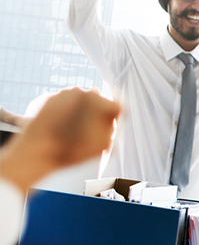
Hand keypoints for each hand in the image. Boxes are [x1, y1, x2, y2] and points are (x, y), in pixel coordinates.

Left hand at [0, 88, 119, 191]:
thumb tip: (112, 120)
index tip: (108, 130)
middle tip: (91, 133)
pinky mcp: (47, 99)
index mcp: (95, 100)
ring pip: (80, 103)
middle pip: (98, 103)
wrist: (35, 152)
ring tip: (73, 133)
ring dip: (81, 114)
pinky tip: (61, 130)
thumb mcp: (102, 144)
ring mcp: (61, 94)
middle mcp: (79, 92)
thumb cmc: (69, 150)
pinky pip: (64, 105)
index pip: (116, 107)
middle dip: (97, 115)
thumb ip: (112, 128)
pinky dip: (65, 115)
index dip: (115, 121)